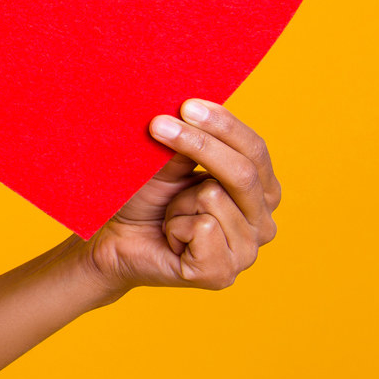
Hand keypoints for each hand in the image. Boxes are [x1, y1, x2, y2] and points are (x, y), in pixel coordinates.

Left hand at [84, 100, 281, 292]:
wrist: (115, 239)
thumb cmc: (148, 198)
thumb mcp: (172, 163)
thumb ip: (194, 144)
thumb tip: (196, 111)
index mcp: (262, 192)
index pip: (255, 150)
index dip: (223, 124)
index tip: (187, 104)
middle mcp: (263, 223)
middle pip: (242, 172)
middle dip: (199, 145)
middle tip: (157, 125)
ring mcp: (246, 252)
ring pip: (214, 198)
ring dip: (178, 202)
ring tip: (170, 216)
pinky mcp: (221, 274)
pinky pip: (202, 227)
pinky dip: (175, 226)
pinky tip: (171, 238)